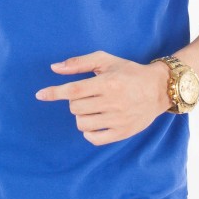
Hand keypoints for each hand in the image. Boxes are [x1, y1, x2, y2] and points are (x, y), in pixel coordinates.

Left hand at [34, 50, 171, 145]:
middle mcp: (113, 102)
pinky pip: (94, 138)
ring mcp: (118, 119)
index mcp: (107, 82)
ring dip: (81, 116)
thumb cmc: (128, 71)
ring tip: (92, 108)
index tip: (39, 95)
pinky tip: (95, 121)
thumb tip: (54, 68)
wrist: (158, 89)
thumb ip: (78, 63)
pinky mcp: (122, 133)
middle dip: (74, 102)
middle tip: (87, 95)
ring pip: (82, 124)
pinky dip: (89, 131)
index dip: (54, 93)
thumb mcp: (105, 60)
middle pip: (76, 108)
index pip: (74, 90)